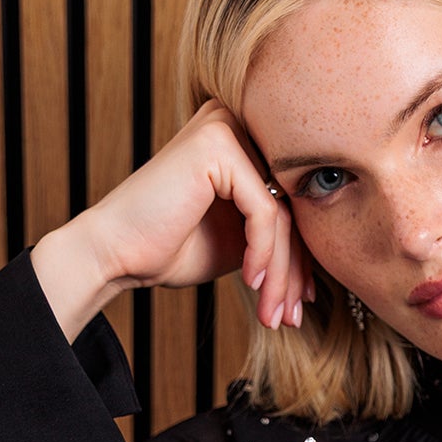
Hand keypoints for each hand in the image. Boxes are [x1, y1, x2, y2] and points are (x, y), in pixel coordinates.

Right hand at [32, 99, 312, 339]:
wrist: (115, 253)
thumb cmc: (171, 248)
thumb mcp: (240, 243)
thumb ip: (277, 237)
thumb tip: (326, 261)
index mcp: (243, 141)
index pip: (291, 204)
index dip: (301, 259)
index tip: (302, 305)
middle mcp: (236, 123)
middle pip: (291, 208)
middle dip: (294, 272)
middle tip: (291, 318)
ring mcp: (226, 128)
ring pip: (283, 215)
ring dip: (281, 274)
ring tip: (273, 314)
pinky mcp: (219, 144)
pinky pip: (265, 211)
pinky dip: (264, 253)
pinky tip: (253, 283)